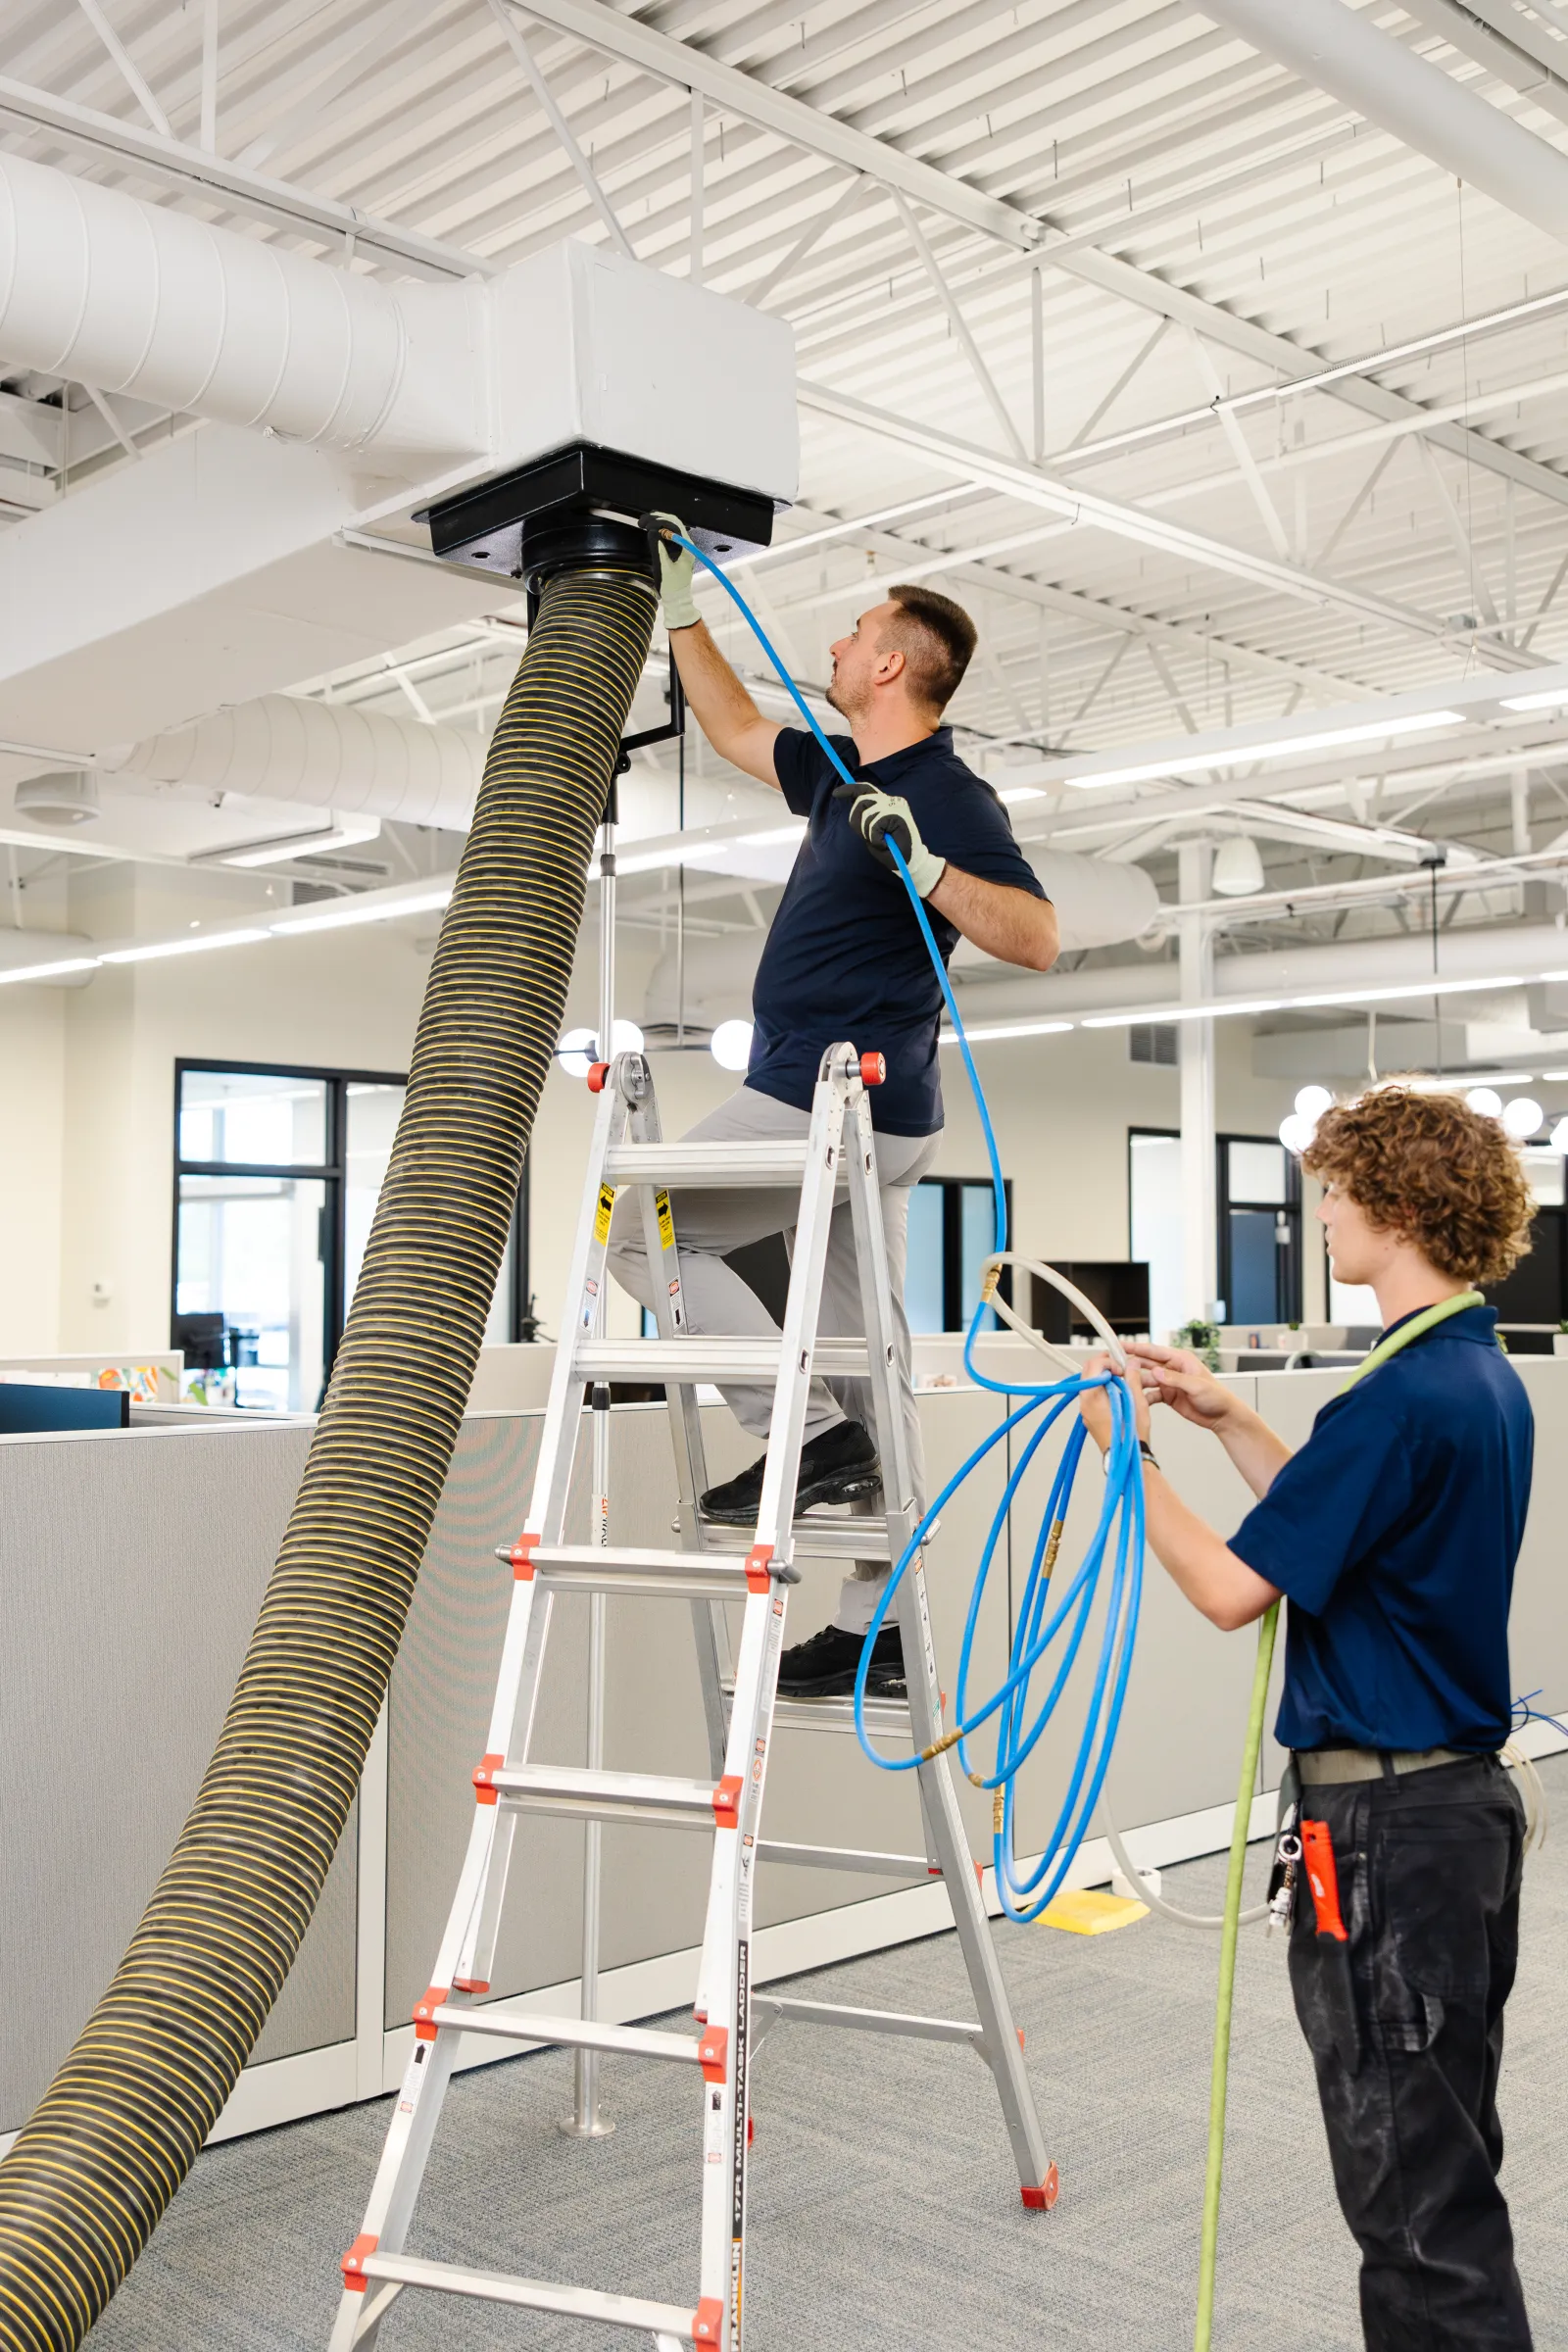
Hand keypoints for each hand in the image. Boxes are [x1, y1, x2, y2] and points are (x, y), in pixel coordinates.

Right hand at [649, 510, 699, 631]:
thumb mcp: (663, 568)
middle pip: (674, 523)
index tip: (646, 521)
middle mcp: (687, 544)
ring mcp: (683, 547)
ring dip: (659, 523)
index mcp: (686, 548)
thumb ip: (659, 549)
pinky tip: (651, 530)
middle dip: (658, 519)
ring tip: (644, 523)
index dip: (660, 519)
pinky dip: (660, 530)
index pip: (675, 525)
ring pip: (672, 527)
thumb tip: (653, 531)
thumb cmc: (671, 586)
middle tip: (642, 521)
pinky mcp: (678, 550)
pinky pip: (670, 535)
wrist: (677, 599)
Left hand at [833, 783, 945, 897]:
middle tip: (868, 837)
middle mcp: (892, 799)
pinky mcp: (897, 813)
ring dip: (868, 833)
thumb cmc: (891, 848)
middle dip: (857, 821)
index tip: (835, 794)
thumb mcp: (871, 831)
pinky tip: (885, 843)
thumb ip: (863, 817)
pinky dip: (875, 838)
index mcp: (886, 802)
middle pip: (861, 801)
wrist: (909, 861)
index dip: (849, 789)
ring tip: (881, 841)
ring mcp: (896, 805)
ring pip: (866, 814)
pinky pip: (874, 824)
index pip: (866, 789)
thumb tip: (851, 802)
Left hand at [1078, 1352, 1150, 1454]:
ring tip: (1123, 1382)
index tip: (1122, 1366)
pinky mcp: (1091, 1418)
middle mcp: (1085, 1403)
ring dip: (1105, 1377)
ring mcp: (1086, 1411)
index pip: (1094, 1365)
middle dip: (1105, 1366)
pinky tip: (1119, 1395)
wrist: (1127, 1459)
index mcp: (1093, 1397)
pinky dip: (1104, 1389)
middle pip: (1089, 1372)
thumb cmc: (1131, 1436)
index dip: (1110, 1361)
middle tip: (1122, 1368)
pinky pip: (1093, 1396)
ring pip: (1090, 1384)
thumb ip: (1133, 1379)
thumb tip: (1131, 1365)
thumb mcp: (1138, 1402)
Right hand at [1123, 1342, 1234, 1431]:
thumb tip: (1155, 1372)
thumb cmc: (1216, 1397)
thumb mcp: (1196, 1386)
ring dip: (1135, 1382)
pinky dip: (1142, 1397)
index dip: (1136, 1348)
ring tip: (1122, 1385)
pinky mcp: (1167, 1395)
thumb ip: (1175, 1379)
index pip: (1154, 1351)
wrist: (1222, 1416)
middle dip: (1131, 1364)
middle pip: (1146, 1363)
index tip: (1120, 1345)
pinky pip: (1150, 1394)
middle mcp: (1172, 1369)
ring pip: (1146, 1379)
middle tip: (1113, 1366)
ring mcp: (1169, 1382)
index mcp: (1180, 1360)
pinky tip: (1134, 1400)